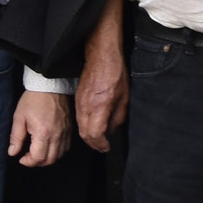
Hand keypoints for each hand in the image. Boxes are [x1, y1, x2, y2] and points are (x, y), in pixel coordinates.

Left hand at [10, 90, 74, 167]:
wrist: (50, 86)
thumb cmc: (33, 99)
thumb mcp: (19, 117)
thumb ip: (16, 137)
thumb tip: (13, 152)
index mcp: (43, 133)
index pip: (38, 158)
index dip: (28, 162)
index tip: (21, 158)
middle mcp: (56, 135)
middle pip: (50, 160)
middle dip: (37, 163)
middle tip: (28, 157)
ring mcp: (65, 133)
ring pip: (59, 155)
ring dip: (48, 158)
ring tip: (38, 152)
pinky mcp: (69, 129)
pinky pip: (65, 147)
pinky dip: (57, 152)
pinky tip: (49, 146)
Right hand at [77, 16, 128, 153]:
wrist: (101, 56)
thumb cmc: (115, 73)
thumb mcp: (124, 97)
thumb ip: (118, 117)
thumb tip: (112, 130)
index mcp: (99, 106)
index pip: (95, 134)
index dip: (101, 144)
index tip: (107, 147)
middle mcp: (86, 107)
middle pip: (85, 134)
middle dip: (94, 144)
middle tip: (103, 147)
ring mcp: (80, 103)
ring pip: (80, 127)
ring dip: (89, 136)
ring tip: (100, 139)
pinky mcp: (77, 99)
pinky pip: (79, 118)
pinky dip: (86, 126)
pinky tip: (94, 125)